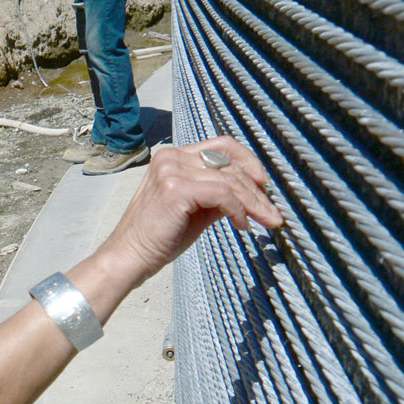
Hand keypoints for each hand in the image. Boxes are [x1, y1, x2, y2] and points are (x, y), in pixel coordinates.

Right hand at [92, 139, 280, 286]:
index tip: (264, 184)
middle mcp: (172, 157)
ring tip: (265, 222)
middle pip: (230, 164)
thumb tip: (251, 195)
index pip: (221, 146)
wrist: (129, 257)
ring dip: (253, 203)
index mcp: (174, 156)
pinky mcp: (177, 188)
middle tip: (273, 214)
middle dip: (257, 191)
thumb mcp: (196, 211)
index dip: (248, 161)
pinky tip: (242, 226)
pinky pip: (222, 194)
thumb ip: (220, 196)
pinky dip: (238, 210)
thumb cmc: (159, 238)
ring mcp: (172, 169)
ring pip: (230, 180)